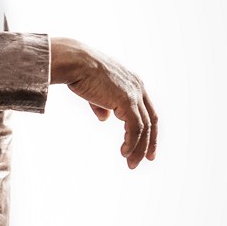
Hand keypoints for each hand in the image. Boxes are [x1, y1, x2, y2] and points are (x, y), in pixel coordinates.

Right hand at [50, 37, 157, 168]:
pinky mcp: (127, 101)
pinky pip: (135, 128)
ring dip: (139, 148)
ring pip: (144, 127)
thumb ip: (102, 104)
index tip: (146, 145)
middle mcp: (138, 87)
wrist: (75, 62)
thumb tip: (105, 118)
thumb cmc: (80, 72)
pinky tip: (124, 152)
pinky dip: (132, 142)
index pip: (147, 110)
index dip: (148, 129)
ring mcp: (134, 94)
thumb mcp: (94, 90)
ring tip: (131, 163)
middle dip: (150, 141)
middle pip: (151, 119)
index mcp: (133, 83)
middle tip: (147, 158)